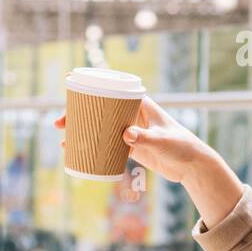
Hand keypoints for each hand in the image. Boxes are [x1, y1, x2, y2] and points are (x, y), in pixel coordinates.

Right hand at [52, 94, 210, 184]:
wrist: (192, 166)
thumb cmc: (181, 146)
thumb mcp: (162, 141)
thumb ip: (145, 138)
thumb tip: (125, 135)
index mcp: (140, 104)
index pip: (111, 91)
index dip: (90, 88)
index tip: (70, 84)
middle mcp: (132, 115)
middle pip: (100, 110)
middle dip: (78, 115)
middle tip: (59, 123)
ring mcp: (131, 131)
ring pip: (100, 127)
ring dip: (82, 132)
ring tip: (63, 140)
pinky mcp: (132, 147)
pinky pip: (107, 144)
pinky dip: (93, 146)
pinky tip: (79, 152)